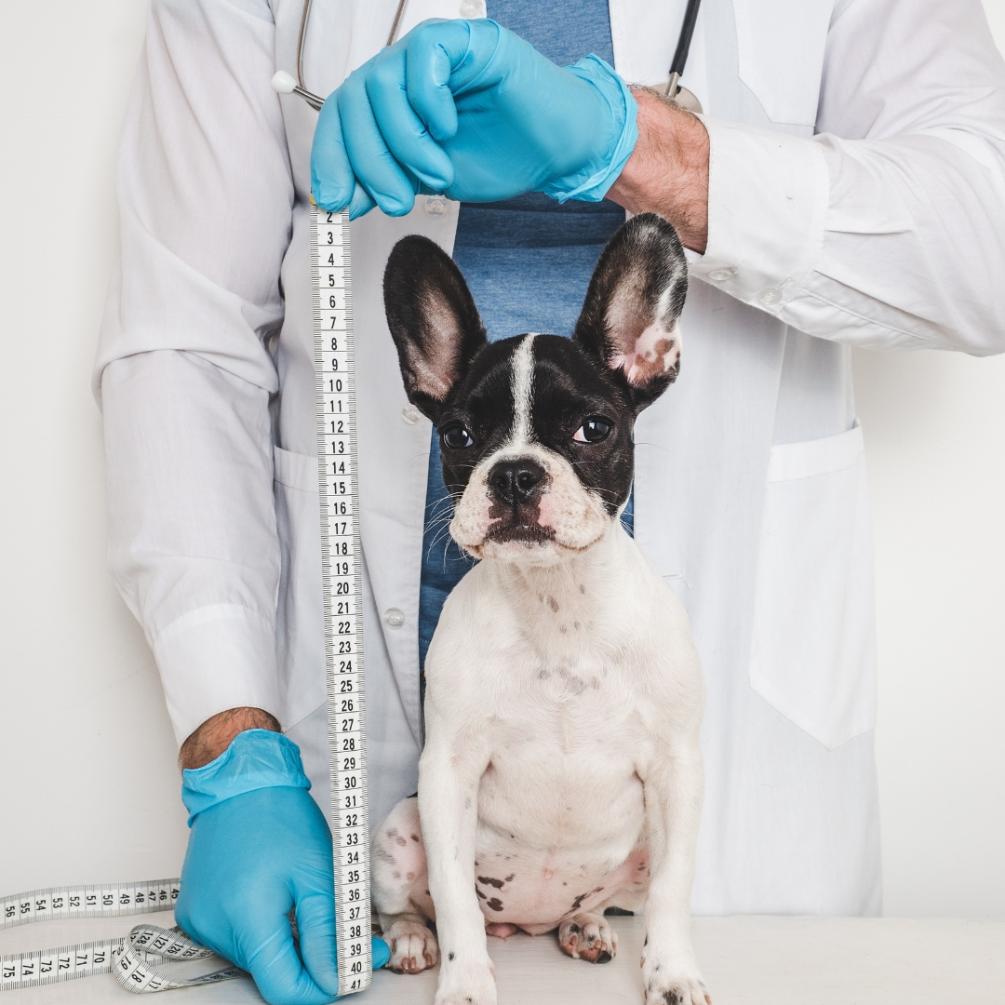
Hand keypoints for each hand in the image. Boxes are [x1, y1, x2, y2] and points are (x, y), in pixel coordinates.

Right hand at [175, 729, 389, 1003]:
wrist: (240, 781)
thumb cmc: (281, 817)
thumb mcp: (319, 874)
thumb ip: (329, 933)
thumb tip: (343, 976)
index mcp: (245, 919)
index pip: (283, 988)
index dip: (321, 986)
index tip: (352, 968)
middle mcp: (213, 927)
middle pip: (269, 971)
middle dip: (308, 956)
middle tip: (341, 923)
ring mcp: (199, 921)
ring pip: (254, 956)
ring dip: (284, 940)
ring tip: (299, 896)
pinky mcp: (194, 912)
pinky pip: (235, 937)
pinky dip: (260, 927)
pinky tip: (272, 894)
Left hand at [310, 18, 637, 218]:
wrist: (557, 150)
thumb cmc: (502, 156)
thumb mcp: (430, 181)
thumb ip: (387, 182)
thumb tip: (344, 198)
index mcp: (392, 106)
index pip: (341, 119)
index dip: (331, 159)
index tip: (336, 200)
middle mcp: (404, 75)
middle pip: (353, 102)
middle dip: (368, 160)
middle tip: (396, 199)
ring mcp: (432, 55)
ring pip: (381, 82)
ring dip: (402, 140)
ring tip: (436, 172)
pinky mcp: (464, 41)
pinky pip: (424, 56)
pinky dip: (428, 100)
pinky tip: (448, 129)